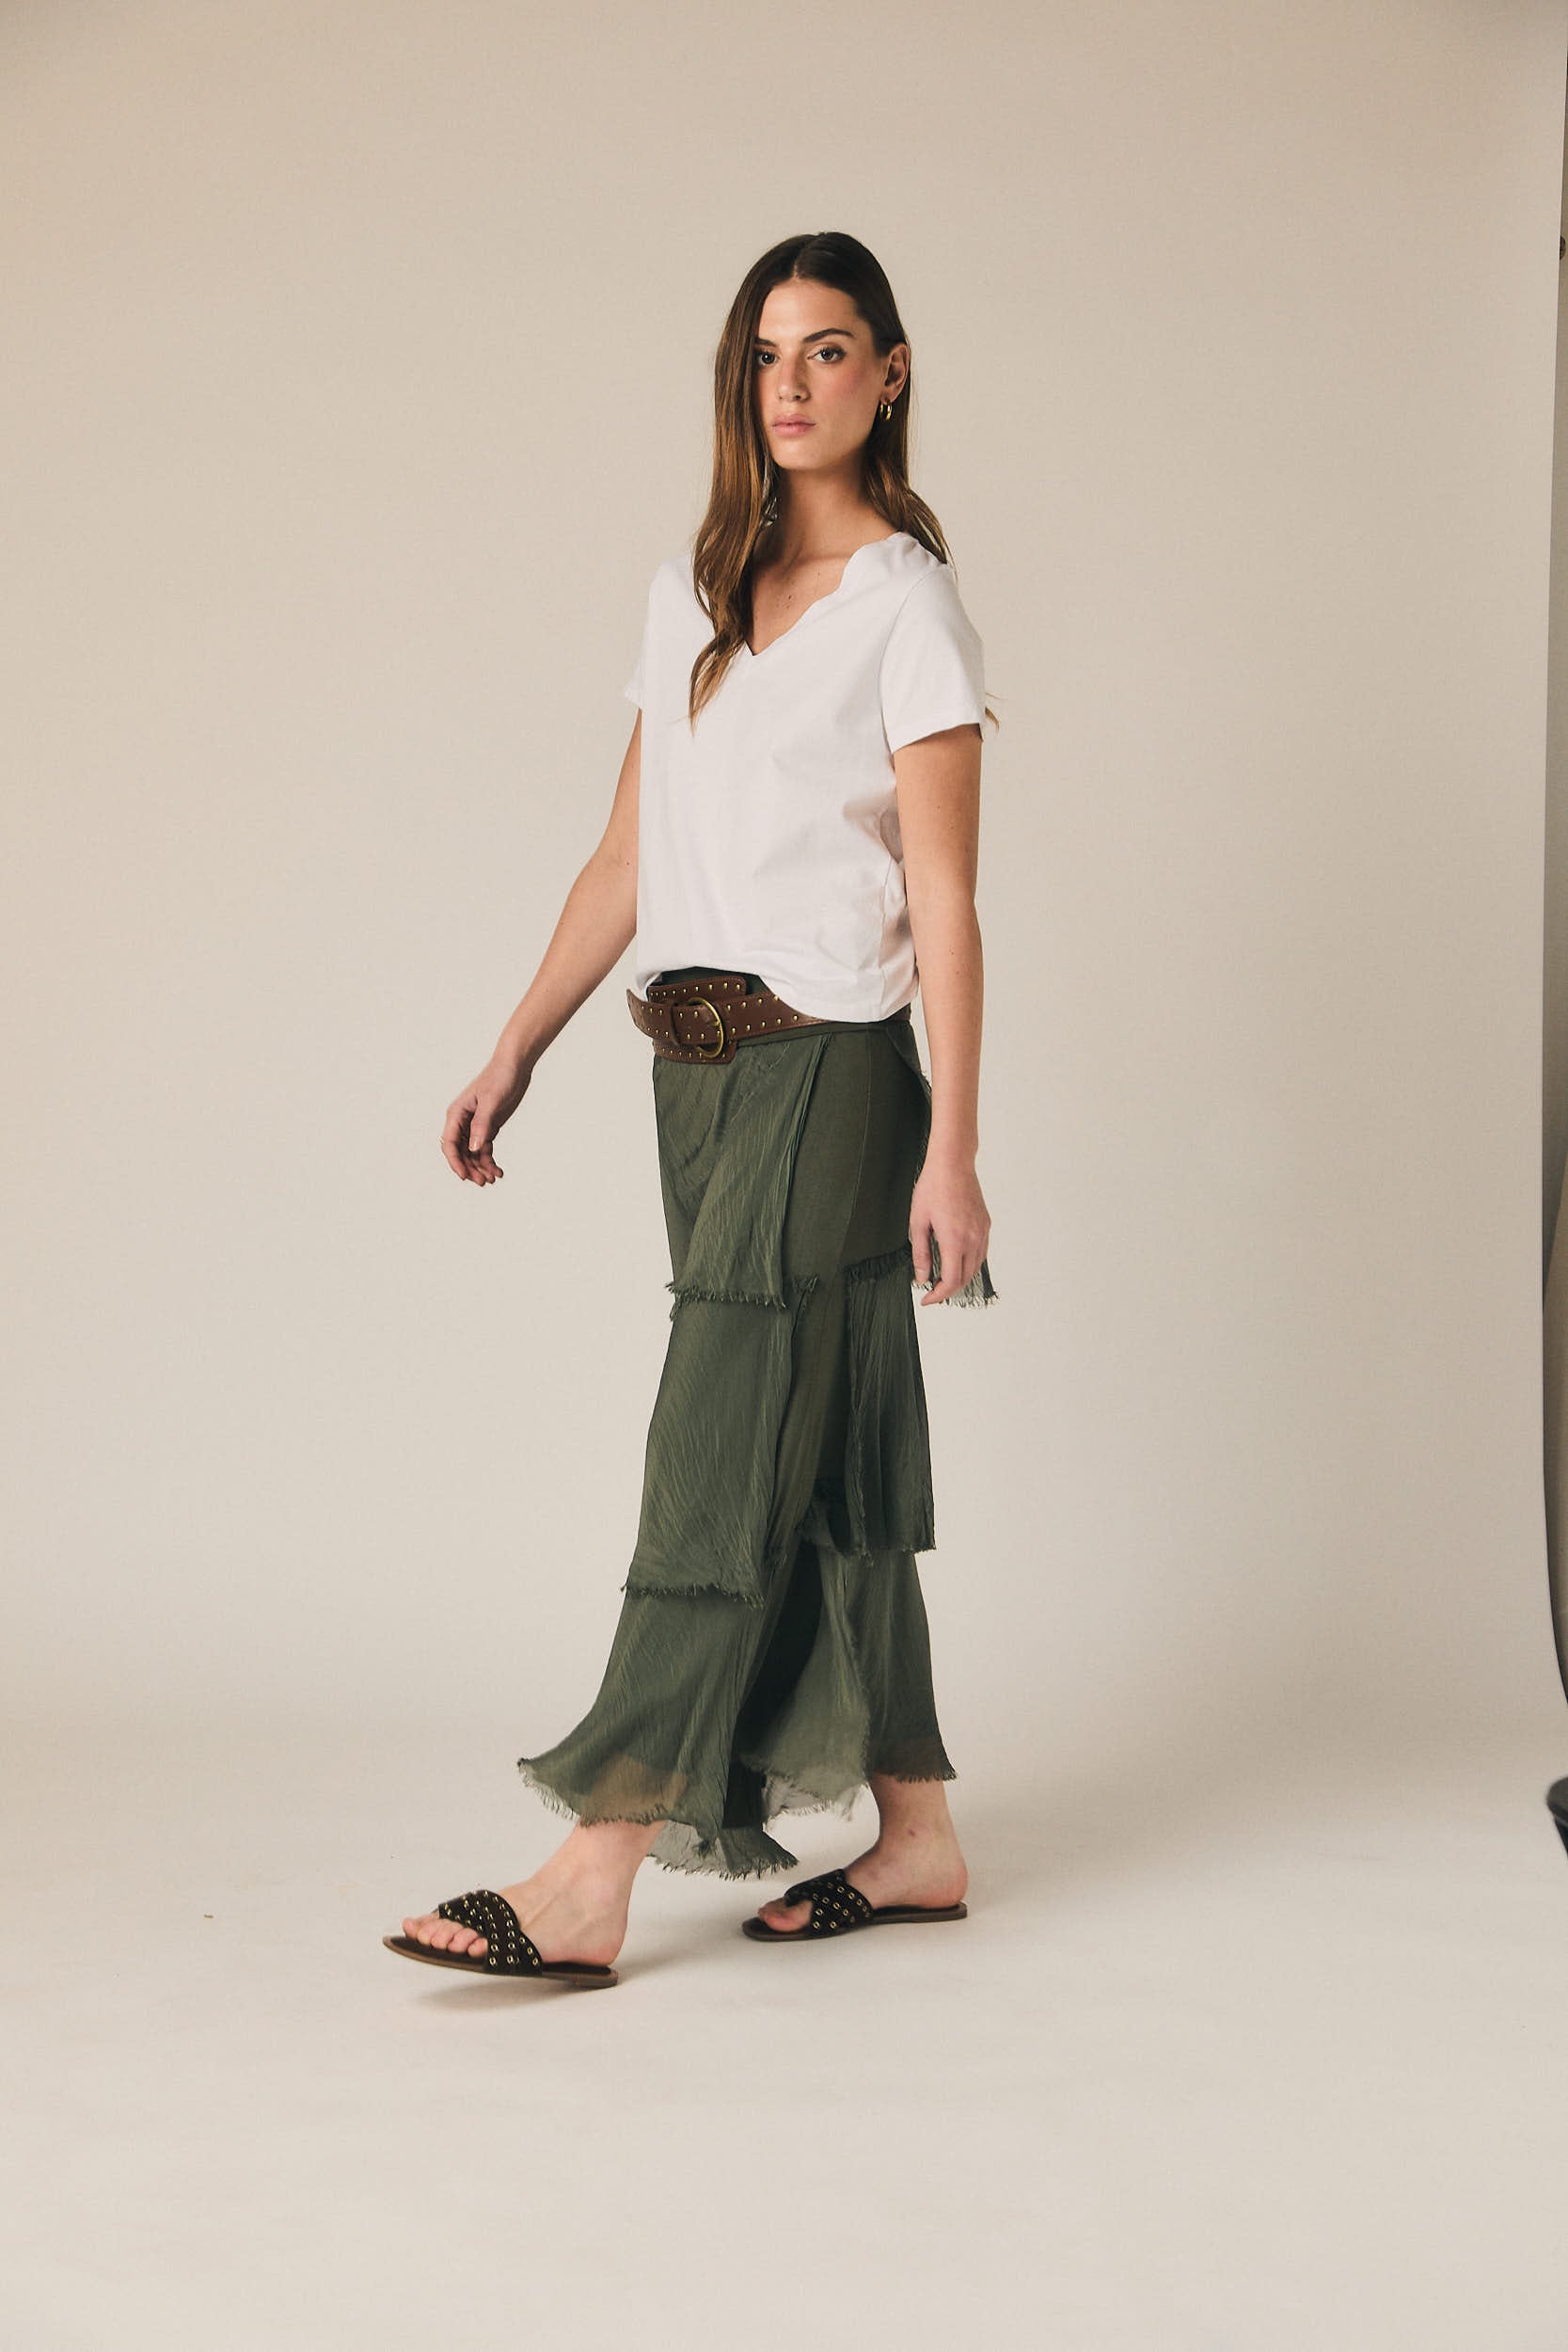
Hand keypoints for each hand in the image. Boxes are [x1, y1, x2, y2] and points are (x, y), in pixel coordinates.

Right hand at [441, 1055, 530, 1184]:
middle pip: (460, 1152)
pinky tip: (498, 1171)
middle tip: (483, 1182)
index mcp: (457, 1113)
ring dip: (480, 1167)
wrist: (515, 1066)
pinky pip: (484, 1149)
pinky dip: (489, 1161)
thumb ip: (482, 1125)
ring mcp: (475, 1126)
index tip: (464, 1176)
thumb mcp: (491, 1101)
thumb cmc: (499, 1077)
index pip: (449, 1143)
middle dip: (469, 1168)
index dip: (454, 1162)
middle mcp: (463, 1121)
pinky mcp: (488, 1127)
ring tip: (493, 1178)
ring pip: (472, 1154)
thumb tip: (473, 1149)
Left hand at [909, 1149, 989, 1304]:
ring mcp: (982, 1232)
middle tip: (932, 1290)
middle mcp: (973, 1238)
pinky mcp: (986, 1225)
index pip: (952, 1281)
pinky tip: (956, 1260)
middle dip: (948, 1289)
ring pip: (976, 1267)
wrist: (953, 1164)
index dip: (939, 1295)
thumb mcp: (918, 1222)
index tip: (927, 1298)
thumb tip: (922, 1276)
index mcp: (954, 1240)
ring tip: (942, 1277)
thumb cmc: (933, 1187)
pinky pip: (981, 1253)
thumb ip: (920, 1253)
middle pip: (965, 1278)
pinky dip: (969, 1263)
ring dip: (960, 1277)